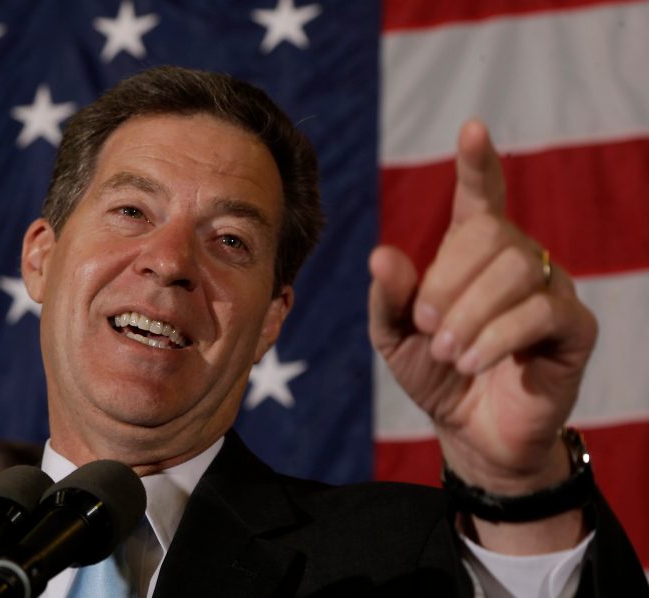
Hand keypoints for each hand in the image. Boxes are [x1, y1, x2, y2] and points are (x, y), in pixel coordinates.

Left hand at [368, 119, 597, 493]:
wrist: (469, 430)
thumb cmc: (434, 373)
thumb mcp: (395, 336)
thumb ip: (389, 297)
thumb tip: (382, 253)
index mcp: (473, 254)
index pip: (481, 196)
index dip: (477, 163)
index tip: (471, 128)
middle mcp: (518, 260)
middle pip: (492, 234)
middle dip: (448, 280)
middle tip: (428, 325)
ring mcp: (552, 290)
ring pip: (517, 270)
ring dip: (470, 314)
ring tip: (447, 350)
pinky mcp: (574, 328)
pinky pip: (542, 311)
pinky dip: (498, 337)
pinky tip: (474, 360)